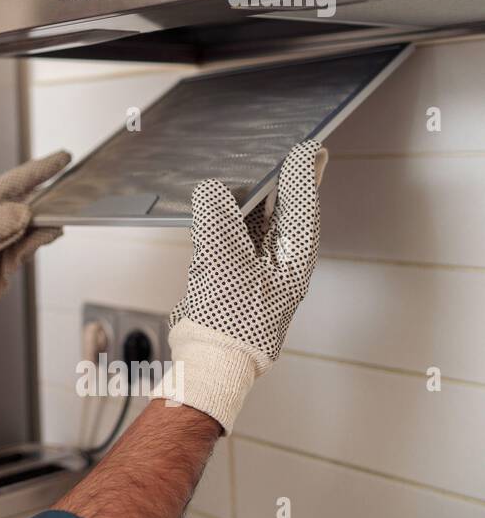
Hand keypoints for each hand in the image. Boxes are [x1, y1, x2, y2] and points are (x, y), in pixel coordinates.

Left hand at [0, 150, 71, 329]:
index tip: (64, 157)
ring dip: (50, 219)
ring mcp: (6, 240)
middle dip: (53, 193)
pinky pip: (32, 247)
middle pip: (32, 201)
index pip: (17, 181)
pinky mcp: (11, 261)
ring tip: (63, 214)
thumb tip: (25, 214)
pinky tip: (51, 234)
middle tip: (73, 187)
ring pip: (36, 225)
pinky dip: (43, 240)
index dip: (40, 169)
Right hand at [151, 140, 329, 432]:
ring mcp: (259, 276)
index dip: (301, 178)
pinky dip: (239, 223)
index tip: (304, 151)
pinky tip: (230, 211)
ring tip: (268, 176)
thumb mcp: (223, 263)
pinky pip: (241, 243)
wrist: (212, 366)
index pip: (301, 210)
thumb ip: (218, 221)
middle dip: (293, 187)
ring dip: (266, 203)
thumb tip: (212, 191)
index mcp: (291, 264)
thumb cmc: (228, 324)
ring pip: (265, 230)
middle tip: (301, 157)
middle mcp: (281, 268)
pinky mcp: (236, 283)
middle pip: (289, 217)